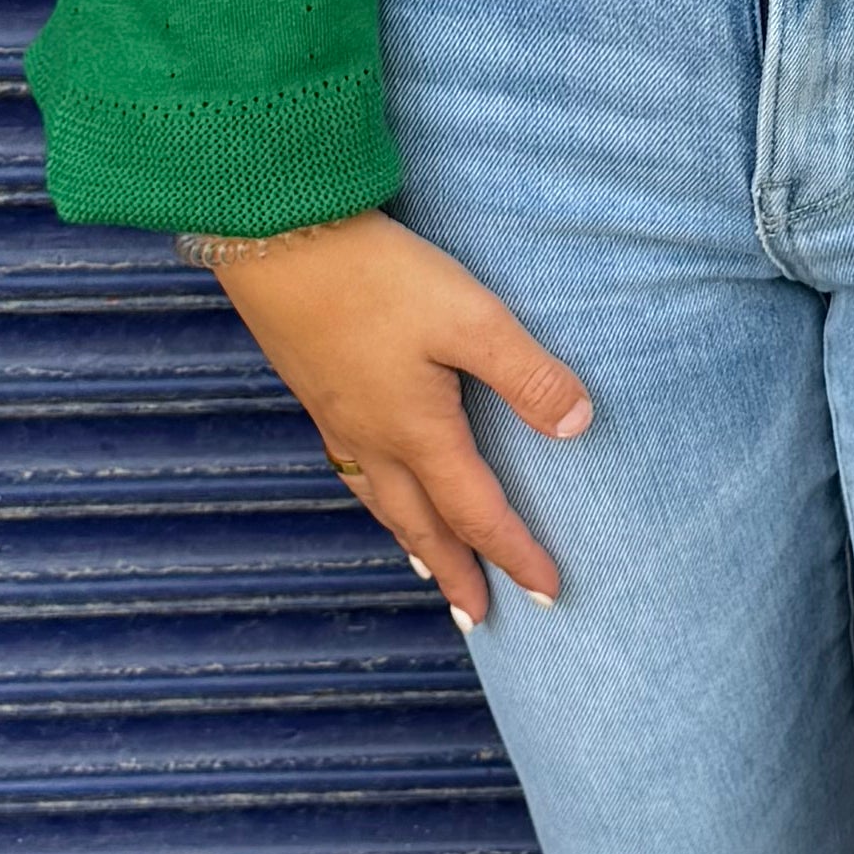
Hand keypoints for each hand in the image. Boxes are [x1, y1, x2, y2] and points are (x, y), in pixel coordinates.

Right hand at [205, 208, 593, 632]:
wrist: (274, 236)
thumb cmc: (376, 276)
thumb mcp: (470, 318)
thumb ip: (527, 375)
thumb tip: (580, 427)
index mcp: (417, 432)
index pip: (478, 512)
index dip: (516, 555)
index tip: (549, 595)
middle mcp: (373, 438)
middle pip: (420, 524)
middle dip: (454, 573)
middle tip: (477, 618)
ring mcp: (337, 415)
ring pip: (380, 500)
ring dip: (411, 540)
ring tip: (426, 565)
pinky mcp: (314, 386)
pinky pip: (350, 468)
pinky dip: (373, 495)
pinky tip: (371, 477)